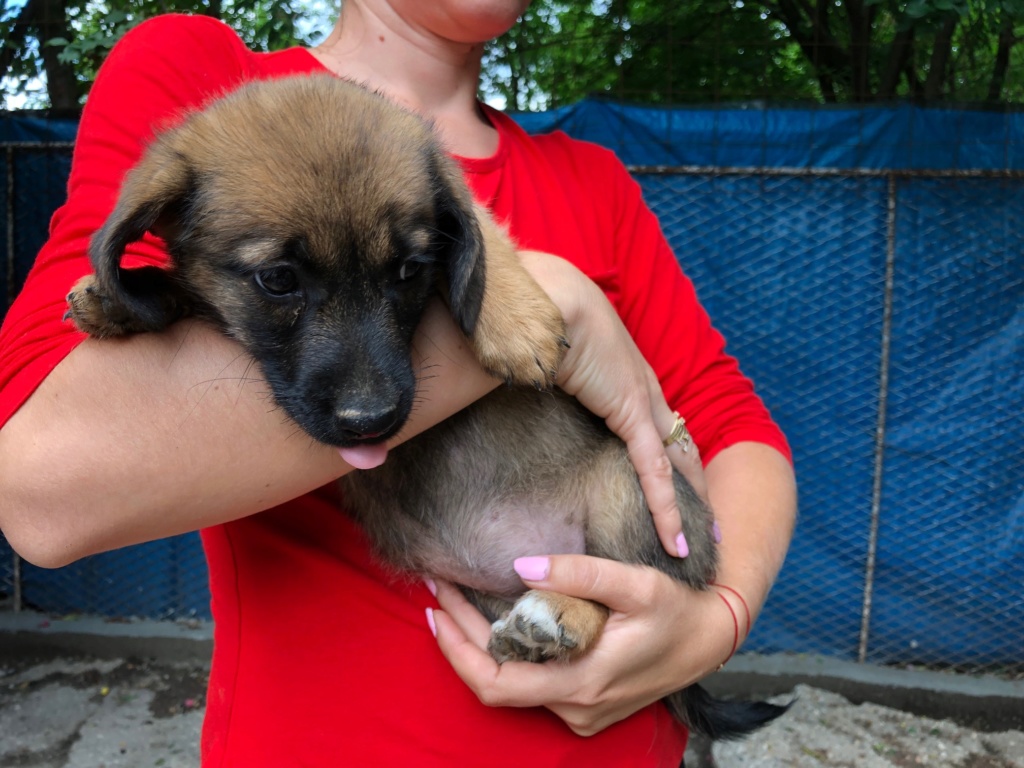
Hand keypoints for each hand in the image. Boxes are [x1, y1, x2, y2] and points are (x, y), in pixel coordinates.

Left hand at [428, 555, 735, 734]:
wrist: (710, 640)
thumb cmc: (676, 609)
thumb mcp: (636, 583)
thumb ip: (581, 574)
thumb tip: (520, 567)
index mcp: (582, 683)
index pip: (497, 683)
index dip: (457, 650)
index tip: (436, 609)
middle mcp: (575, 708)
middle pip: (496, 684)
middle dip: (459, 639)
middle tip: (440, 591)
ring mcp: (581, 713)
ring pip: (513, 685)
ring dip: (481, 644)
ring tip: (459, 598)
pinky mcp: (586, 706)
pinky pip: (534, 685)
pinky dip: (508, 653)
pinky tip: (498, 618)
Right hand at [518, 251, 707, 555]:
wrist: (545, 295)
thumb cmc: (535, 315)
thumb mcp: (540, 353)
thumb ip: (533, 376)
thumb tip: (498, 389)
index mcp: (623, 372)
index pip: (655, 422)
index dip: (667, 453)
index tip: (675, 479)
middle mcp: (640, 387)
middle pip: (677, 444)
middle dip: (693, 484)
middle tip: (706, 520)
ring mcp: (641, 399)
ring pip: (675, 463)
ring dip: (688, 505)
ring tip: (697, 542)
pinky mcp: (632, 413)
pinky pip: (654, 472)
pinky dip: (665, 510)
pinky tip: (674, 543)